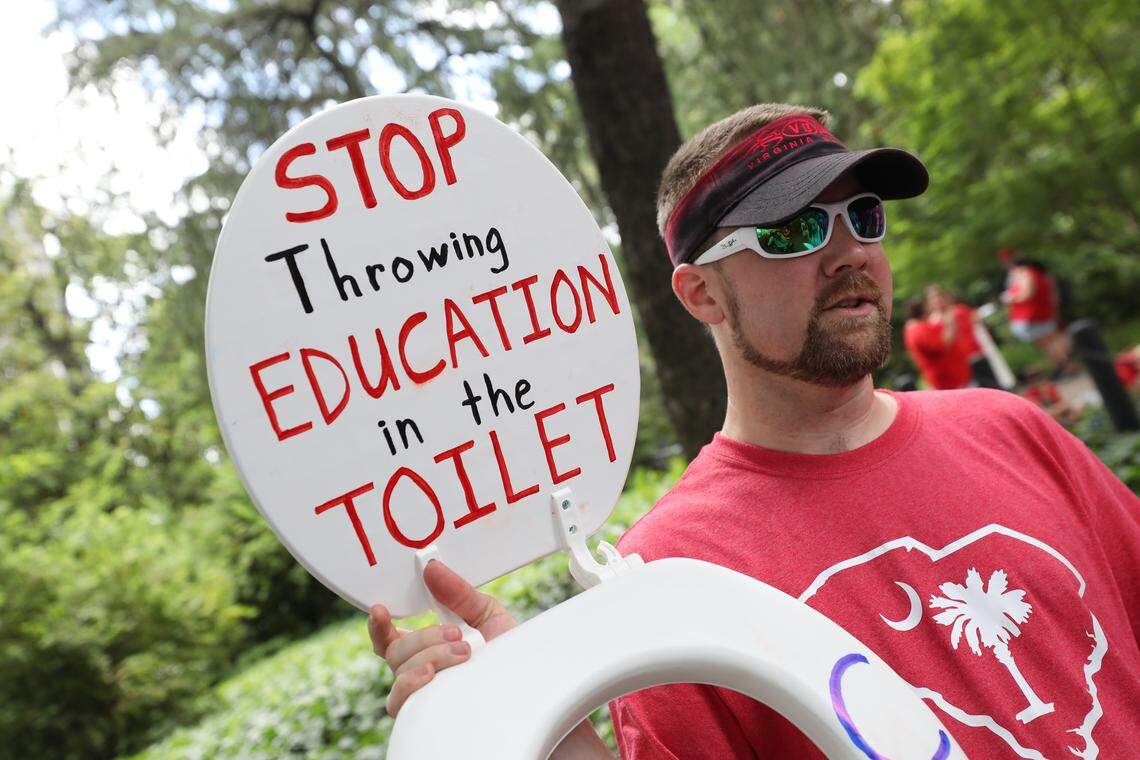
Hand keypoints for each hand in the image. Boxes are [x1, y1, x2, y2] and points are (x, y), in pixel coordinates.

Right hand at [368, 560, 517, 715]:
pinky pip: (399, 701)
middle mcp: (418, 670)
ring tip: (463, 652)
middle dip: (424, 637)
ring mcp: (421, 693)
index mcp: (425, 647)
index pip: (388, 639)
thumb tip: (432, 568)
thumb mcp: (485, 612)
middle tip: (457, 634)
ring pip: (399, 672)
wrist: (526, 680)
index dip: (378, 625)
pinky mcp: (424, 712)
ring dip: (430, 655)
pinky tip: (432, 673)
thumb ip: (458, 593)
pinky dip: (412, 682)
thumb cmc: (506, 650)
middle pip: (394, 652)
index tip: (380, 609)